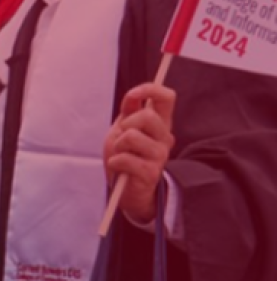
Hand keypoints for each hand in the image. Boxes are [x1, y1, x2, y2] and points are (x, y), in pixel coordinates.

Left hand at [105, 82, 175, 224]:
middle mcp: (164, 137)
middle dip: (124, 126)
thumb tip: (132, 97)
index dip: (150, 90)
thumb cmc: (125, 158)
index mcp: (160, 124)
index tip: (133, 95)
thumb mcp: (122, 131)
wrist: (127, 190)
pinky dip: (114, 162)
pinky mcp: (150, 172)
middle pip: (146, 116)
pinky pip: (124, 158)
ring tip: (120, 155)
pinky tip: (118, 168)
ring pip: (132, 136)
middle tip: (121, 140)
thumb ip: (129, 113)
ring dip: (117, 146)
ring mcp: (159, 155)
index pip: (167, 98)